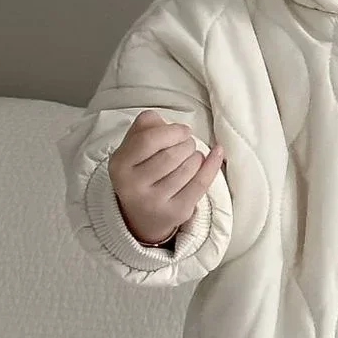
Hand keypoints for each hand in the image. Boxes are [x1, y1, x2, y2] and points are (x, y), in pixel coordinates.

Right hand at [108, 110, 223, 247]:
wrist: (141, 217)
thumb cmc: (141, 173)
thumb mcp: (132, 149)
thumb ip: (144, 127)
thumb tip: (163, 121)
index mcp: (119, 165)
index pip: (148, 140)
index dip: (171, 131)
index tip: (183, 130)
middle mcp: (133, 186)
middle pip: (170, 155)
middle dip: (186, 144)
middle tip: (187, 144)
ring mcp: (154, 202)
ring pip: (187, 168)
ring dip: (196, 156)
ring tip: (192, 156)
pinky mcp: (176, 212)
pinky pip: (200, 183)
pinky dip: (212, 165)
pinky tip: (217, 153)